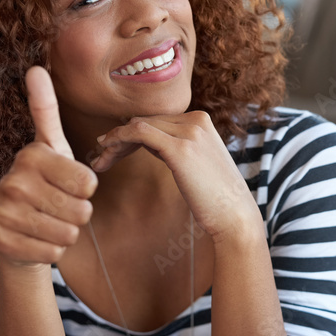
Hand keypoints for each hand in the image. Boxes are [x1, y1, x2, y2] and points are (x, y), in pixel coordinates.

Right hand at [0, 66, 97, 266]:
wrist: (16, 228)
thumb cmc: (45, 183)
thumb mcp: (51, 147)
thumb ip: (46, 110)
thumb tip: (35, 67)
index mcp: (31, 155)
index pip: (88, 183)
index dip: (87, 189)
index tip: (68, 183)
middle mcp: (12, 181)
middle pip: (81, 210)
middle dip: (79, 213)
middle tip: (59, 206)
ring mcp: (4, 213)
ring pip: (69, 233)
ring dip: (67, 232)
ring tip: (48, 220)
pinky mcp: (2, 243)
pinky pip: (54, 253)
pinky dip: (52, 250)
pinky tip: (37, 238)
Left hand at [90, 111, 259, 241]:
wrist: (234, 215)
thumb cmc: (214, 196)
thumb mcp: (196, 162)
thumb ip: (176, 146)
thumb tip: (147, 141)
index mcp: (201, 120)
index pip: (156, 119)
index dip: (132, 133)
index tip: (113, 150)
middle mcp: (196, 119)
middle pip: (145, 121)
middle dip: (119, 138)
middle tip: (101, 157)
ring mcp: (189, 131)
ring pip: (138, 125)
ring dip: (114, 141)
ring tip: (100, 161)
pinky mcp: (180, 148)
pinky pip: (139, 133)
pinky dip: (118, 139)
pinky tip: (106, 152)